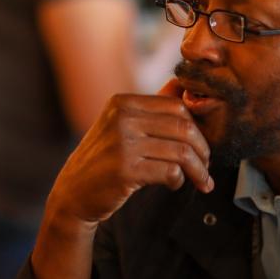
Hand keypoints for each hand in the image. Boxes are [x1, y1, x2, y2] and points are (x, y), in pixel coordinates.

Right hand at [44, 81, 213, 227]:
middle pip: (183, 127)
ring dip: (197, 170)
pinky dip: (179, 180)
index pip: (176, 106)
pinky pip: (170, 171)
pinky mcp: (125, 170)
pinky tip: (174, 185)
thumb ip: (151, 108)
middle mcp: (122, 118)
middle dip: (202, 149)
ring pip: (181, 151)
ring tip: (200, 180)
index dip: (197, 127)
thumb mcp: (121, 126)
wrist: (74, 194)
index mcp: (123, 103)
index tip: (201, 145)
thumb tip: (181, 85)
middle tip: (206, 166)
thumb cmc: (104, 160)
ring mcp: (122, 143)